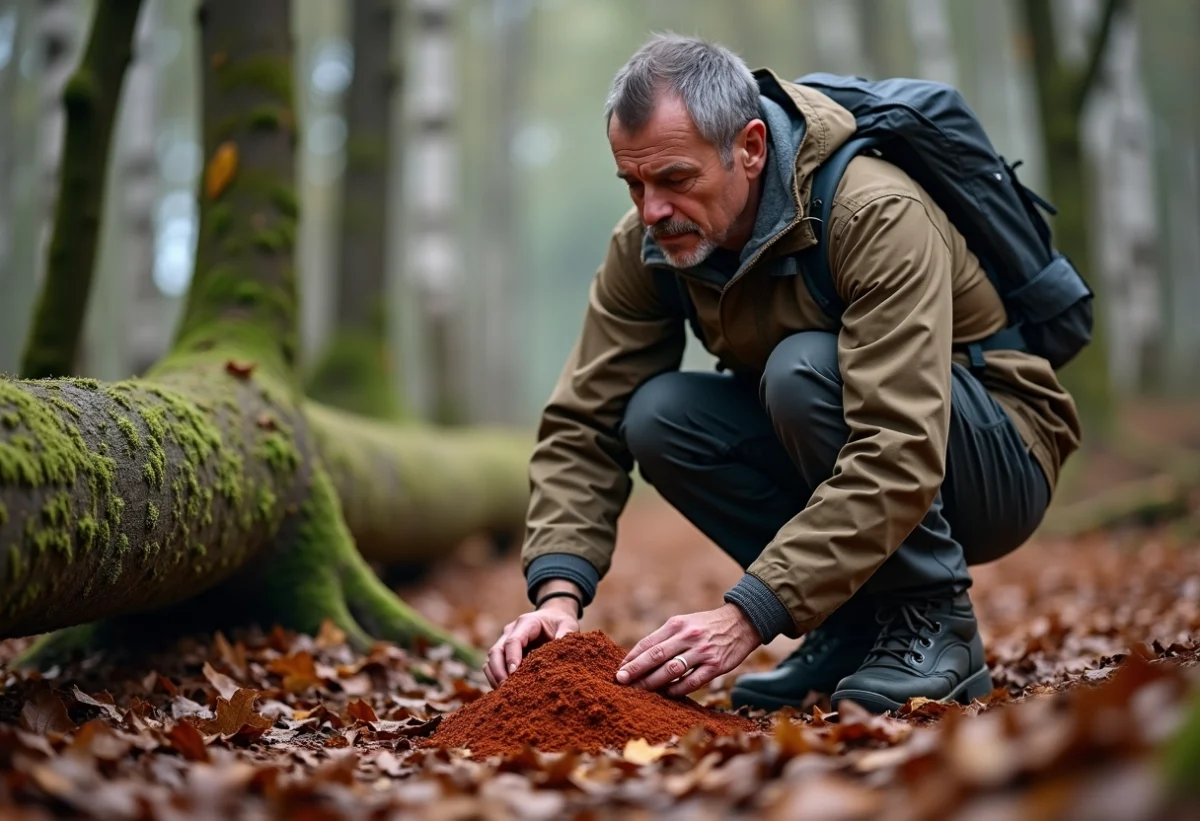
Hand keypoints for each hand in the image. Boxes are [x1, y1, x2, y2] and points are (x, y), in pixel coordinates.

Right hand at [484, 583, 580, 687]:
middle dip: (499, 671)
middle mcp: (510, 632)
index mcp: (525, 623)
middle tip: (506, 688)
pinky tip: (505, 691)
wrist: (551, 618)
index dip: (512, 657)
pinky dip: (495, 678)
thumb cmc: (558, 622)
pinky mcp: (503, 653)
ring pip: (491, 660)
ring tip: (504, 693)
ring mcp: (504, 642)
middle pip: (496, 651)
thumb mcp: (567, 624)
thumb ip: (566, 634)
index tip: (514, 673)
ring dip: (495, 676)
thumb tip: (564, 647)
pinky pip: (493, 666)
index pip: (513, 641)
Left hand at [615, 604, 760, 696]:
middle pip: (656, 656)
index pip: (648, 643)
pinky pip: (692, 682)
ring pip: (671, 670)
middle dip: (636, 670)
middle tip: (621, 681)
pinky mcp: (715, 666)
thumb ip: (665, 638)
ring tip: (639, 691)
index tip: (619, 669)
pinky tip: (667, 694)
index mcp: (676, 625)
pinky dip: (677, 690)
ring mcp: (702, 651)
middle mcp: (688, 637)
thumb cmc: (706, 626)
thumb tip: (640, 657)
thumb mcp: (685, 623)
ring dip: (653, 682)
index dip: (632, 657)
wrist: (741, 622)